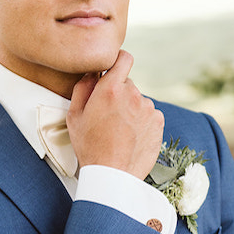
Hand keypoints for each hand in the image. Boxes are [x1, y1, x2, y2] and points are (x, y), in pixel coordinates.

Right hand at [66, 50, 163, 178]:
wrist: (113, 174)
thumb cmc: (90, 146)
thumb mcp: (74, 116)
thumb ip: (83, 88)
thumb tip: (92, 72)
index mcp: (111, 89)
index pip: (124, 58)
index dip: (119, 61)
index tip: (114, 68)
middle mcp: (133, 94)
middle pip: (128, 84)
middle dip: (119, 93)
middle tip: (108, 114)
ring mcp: (149, 108)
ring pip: (139, 101)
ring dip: (131, 109)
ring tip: (119, 130)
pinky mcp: (158, 122)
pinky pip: (149, 114)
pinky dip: (142, 121)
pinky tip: (131, 136)